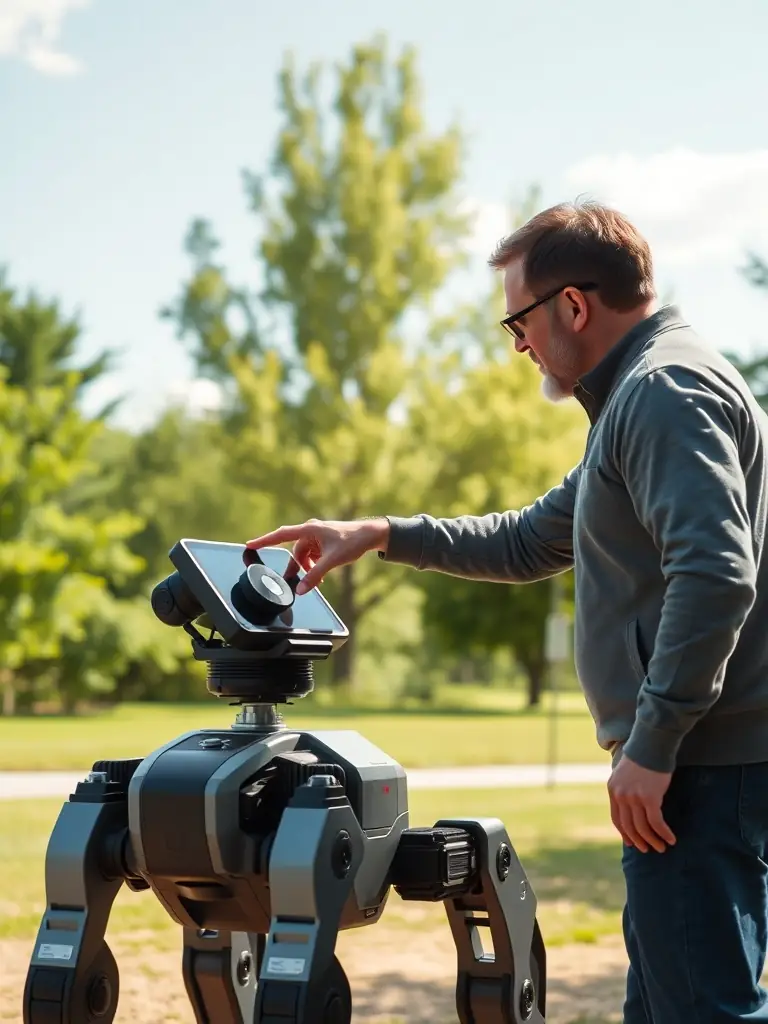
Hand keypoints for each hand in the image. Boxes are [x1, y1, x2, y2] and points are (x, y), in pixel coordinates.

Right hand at [246, 517, 389, 594]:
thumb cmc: (352, 541)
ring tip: (317, 579)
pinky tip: (322, 574)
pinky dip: (314, 565)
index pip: (281, 535)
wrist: (370, 535)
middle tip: (293, 582)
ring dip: (307, 568)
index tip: (249, 545)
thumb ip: (315, 575)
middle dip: (296, 568)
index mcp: (308, 529)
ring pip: (303, 556)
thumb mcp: (332, 560)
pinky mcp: (323, 541)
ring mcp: (316, 536)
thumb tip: (302, 589)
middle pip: (295, 552)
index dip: (264, 540)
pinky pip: (312, 556)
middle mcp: (310, 530)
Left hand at [607, 754, 675, 852]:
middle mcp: (621, 795)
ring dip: (653, 840)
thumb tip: (631, 805)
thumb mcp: (625, 773)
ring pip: (643, 827)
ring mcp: (634, 797)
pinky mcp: (650, 798)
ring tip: (662, 848)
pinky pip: (656, 823)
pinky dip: (664, 833)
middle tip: (648, 849)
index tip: (631, 843)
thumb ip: (625, 788)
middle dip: (639, 841)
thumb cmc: (642, 756)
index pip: (617, 819)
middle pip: (629, 826)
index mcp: (613, 790)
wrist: (651, 744)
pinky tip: (671, 839)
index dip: (624, 833)